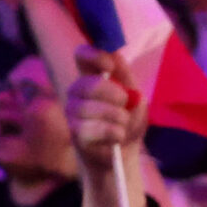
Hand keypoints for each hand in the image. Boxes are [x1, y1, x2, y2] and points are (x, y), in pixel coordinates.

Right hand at [66, 46, 148, 179]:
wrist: (126, 151)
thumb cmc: (128, 119)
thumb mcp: (134, 93)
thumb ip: (124, 74)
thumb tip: (113, 55)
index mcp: (92, 76)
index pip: (82, 55)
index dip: (93, 55)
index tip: (109, 65)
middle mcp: (77, 91)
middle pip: (85, 84)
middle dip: (111, 93)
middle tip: (125, 102)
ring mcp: (73, 112)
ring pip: (86, 108)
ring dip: (114, 115)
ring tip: (124, 122)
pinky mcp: (76, 133)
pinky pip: (88, 129)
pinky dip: (111, 132)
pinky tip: (118, 135)